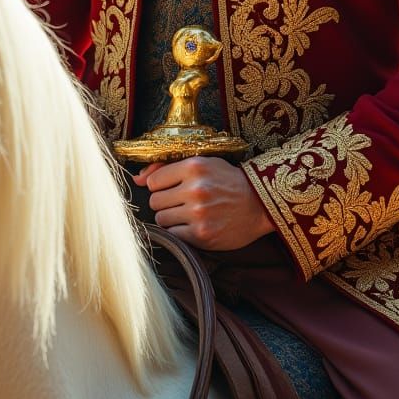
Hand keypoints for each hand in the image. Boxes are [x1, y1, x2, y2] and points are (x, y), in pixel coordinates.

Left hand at [133, 156, 273, 250]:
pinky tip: (193, 226)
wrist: (260, 204)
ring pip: (161, 219)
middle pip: (155, 201)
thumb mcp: (204, 163)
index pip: (153, 181)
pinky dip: (179, 232)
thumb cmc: (229, 181)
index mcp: (194, 167)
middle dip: (164, 203)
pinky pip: (173, 235)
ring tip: (188, 214)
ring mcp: (198, 213)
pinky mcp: (202, 235)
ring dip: (170, 218)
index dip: (160, 186)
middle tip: (181, 202)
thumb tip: (137, 178)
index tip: (172, 188)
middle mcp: (195, 189)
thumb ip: (168, 168)